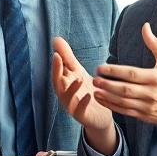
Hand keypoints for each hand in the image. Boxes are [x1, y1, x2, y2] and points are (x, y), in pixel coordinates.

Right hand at [52, 36, 118, 154]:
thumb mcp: (78, 72)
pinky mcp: (82, 116)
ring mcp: (72, 106)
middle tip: (58, 58)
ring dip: (71, 88)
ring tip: (78, 77)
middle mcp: (65, 95)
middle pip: (58, 84)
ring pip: (67, 98)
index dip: (56, 64)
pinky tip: (89, 95)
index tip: (56, 52)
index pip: (57, 73)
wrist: (100, 115)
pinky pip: (80, 110)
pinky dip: (83, 103)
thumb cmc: (86, 91)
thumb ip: (67, 57)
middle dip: (57, 71)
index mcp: (64, 84)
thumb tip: (56, 39)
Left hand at [93, 23, 156, 126]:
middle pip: (125, 89)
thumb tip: (145, 26)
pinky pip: (125, 111)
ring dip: (107, 96)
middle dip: (107, 84)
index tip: (100, 68)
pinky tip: (102, 100)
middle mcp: (151, 93)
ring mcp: (147, 106)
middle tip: (94, 79)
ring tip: (94, 90)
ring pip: (123, 101)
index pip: (131, 74)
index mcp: (155, 78)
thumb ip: (154, 44)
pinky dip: (112, 106)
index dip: (114, 71)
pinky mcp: (144, 116)